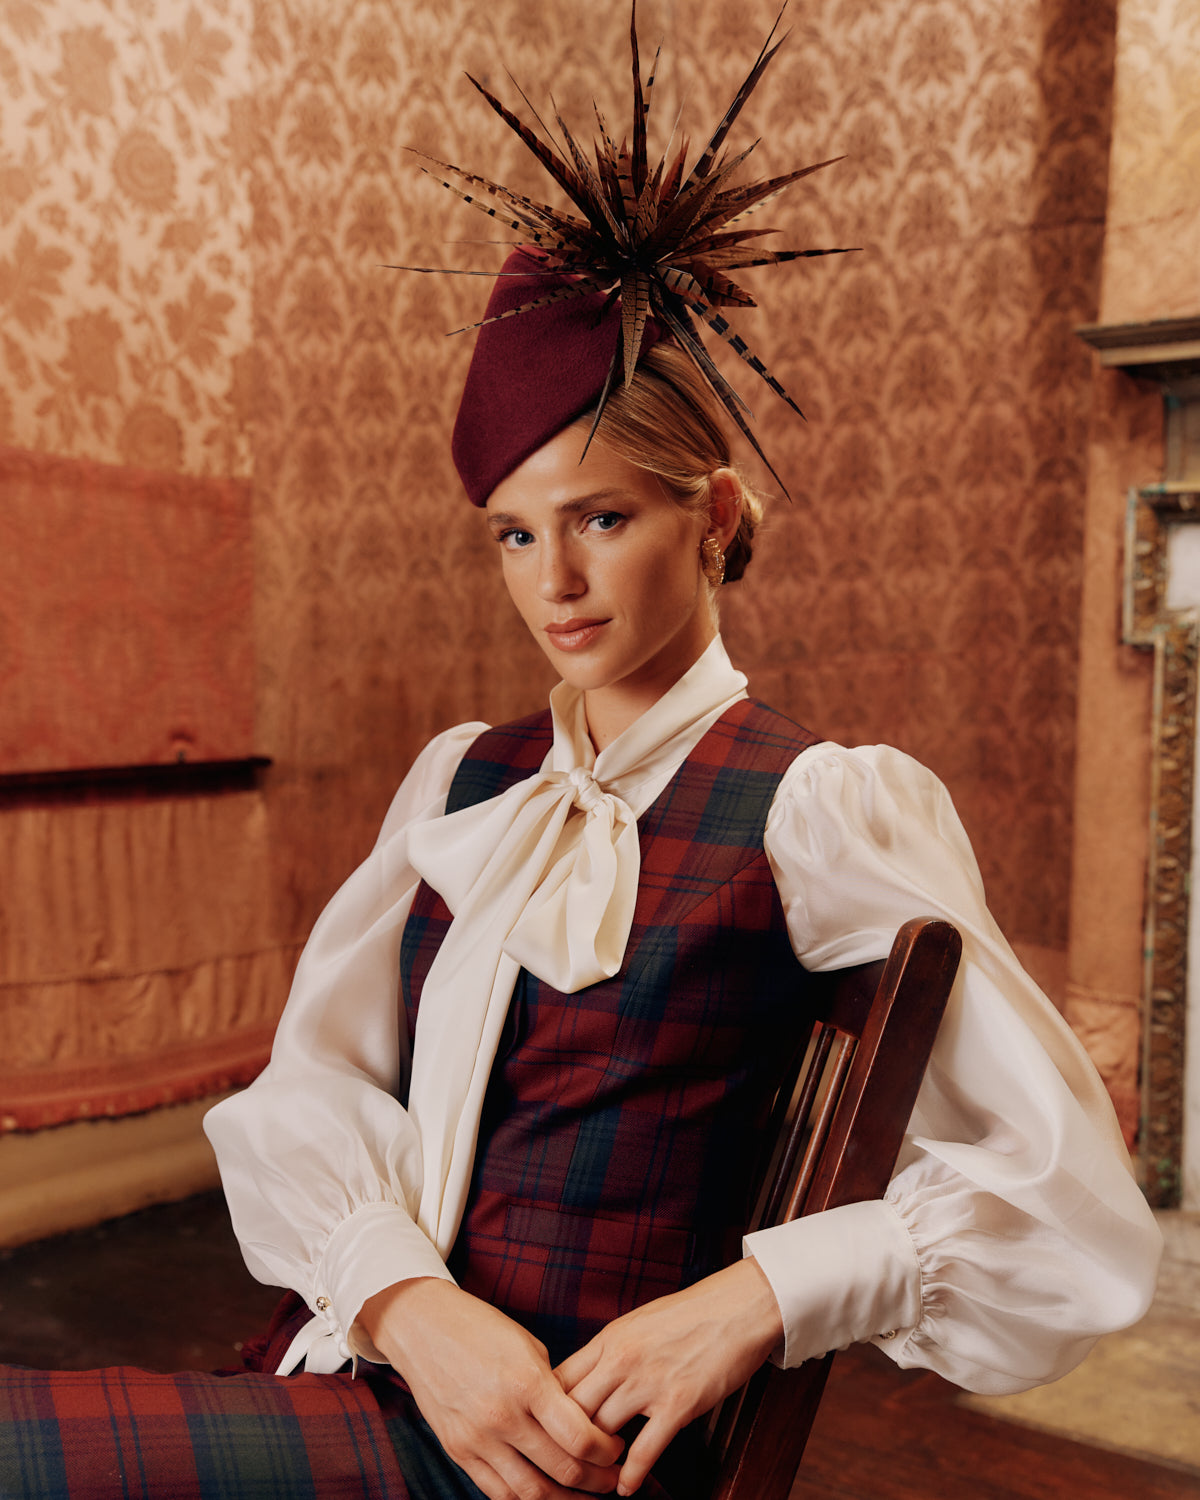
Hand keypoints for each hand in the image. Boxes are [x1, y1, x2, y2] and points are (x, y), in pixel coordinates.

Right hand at [359, 1278, 623, 1499]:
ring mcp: (476, 1439)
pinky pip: (497, 1492)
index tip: (617, 1449)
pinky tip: (546, 1494)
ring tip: (586, 1494)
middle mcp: (501, 1416)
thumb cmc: (481, 1328)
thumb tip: (583, 1423)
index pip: (579, 1438)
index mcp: (526, 1382)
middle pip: (561, 1470)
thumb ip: (554, 1388)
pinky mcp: (457, 1451)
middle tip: (612, 1478)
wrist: (422, 1327)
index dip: (606, 1452)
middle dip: (596, 1480)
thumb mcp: (528, 1347)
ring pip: (531, 1493)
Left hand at [554, 1259, 783, 1495]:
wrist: (737, 1307)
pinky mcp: (678, 1405)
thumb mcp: (638, 1322)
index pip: (559, 1380)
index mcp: (609, 1338)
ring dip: (596, 1459)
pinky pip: (645, 1450)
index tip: (545, 1430)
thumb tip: (589, 1377)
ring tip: (595, 1474)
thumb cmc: (691, 1312)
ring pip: (601, 1433)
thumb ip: (611, 1350)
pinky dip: (630, 1475)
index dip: (546, 1410)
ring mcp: (648, 1383)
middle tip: (565, 1460)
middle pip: (572, 1411)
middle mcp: (621, 1361)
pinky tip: (625, 1488)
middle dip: (564, 1441)